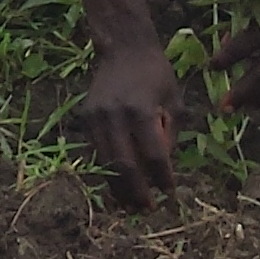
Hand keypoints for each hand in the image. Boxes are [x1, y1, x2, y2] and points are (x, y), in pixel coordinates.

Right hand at [76, 43, 184, 202]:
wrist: (124, 48)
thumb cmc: (156, 74)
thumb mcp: (174, 102)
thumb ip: (169, 136)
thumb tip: (162, 170)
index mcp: (141, 110)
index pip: (153, 155)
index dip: (162, 178)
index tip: (170, 194)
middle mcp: (114, 114)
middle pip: (124, 165)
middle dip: (137, 191)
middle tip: (148, 209)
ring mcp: (95, 116)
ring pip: (105, 162)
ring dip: (119, 187)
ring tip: (131, 205)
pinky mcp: (85, 117)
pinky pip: (95, 151)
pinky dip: (106, 170)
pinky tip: (117, 184)